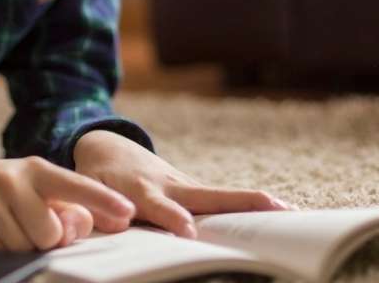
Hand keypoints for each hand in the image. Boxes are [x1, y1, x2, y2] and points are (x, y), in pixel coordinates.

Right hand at [0, 157, 136, 250]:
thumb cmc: (7, 193)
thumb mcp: (37, 191)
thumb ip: (67, 208)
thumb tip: (84, 224)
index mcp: (36, 169)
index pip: (75, 185)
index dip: (103, 200)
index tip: (128, 212)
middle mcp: (11, 179)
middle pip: (49, 233)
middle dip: (45, 240)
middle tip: (31, 229)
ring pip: (22, 247)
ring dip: (20, 248)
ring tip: (8, 230)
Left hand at [72, 130, 292, 238]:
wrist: (108, 145)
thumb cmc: (97, 175)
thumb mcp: (88, 187)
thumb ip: (100, 206)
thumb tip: (119, 223)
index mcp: (141, 188)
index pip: (160, 206)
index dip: (173, 217)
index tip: (188, 232)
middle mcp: (171, 185)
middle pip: (209, 195)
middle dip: (238, 202)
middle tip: (271, 208)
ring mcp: (186, 186)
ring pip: (222, 197)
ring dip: (254, 204)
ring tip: (290, 212)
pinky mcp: (194, 190)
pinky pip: (223, 202)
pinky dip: (251, 207)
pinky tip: (281, 215)